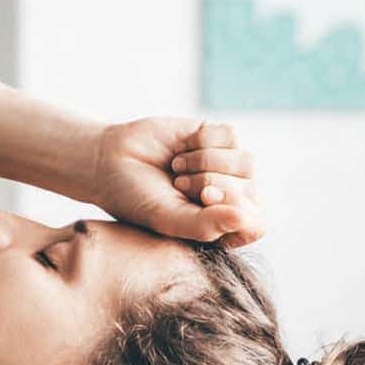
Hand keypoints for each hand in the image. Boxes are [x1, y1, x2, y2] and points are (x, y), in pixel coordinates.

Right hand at [93, 117, 263, 246]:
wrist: (111, 161)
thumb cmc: (136, 199)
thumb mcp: (167, 220)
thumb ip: (206, 226)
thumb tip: (247, 219)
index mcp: (220, 228)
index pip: (254, 225)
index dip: (234, 212)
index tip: (203, 200)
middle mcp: (229, 198)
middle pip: (251, 192)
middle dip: (211, 185)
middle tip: (178, 185)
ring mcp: (226, 168)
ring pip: (246, 162)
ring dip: (205, 164)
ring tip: (177, 170)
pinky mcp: (218, 138)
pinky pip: (230, 136)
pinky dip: (201, 143)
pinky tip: (181, 151)